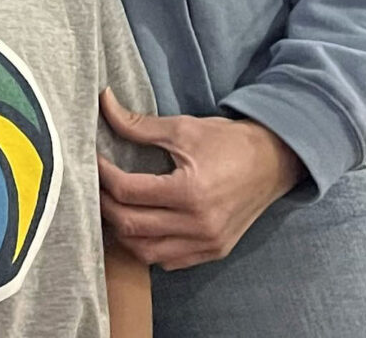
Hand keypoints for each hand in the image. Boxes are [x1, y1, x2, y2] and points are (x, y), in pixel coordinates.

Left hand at [98, 88, 303, 270]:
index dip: (103, 176)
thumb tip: (104, 103)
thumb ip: (139, 124)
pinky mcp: (213, 252)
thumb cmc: (228, 141)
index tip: (92, 160)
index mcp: (189, 192)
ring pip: (146, 253)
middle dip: (105, 205)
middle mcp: (197, 225)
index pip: (128, 192)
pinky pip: (168, 261)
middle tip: (94, 185)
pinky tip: (140, 227)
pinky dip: (147, 248)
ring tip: (112, 207)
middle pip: (131, 227)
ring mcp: (206, 244)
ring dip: (123, 233)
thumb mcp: (183, 127)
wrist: (273, 162)